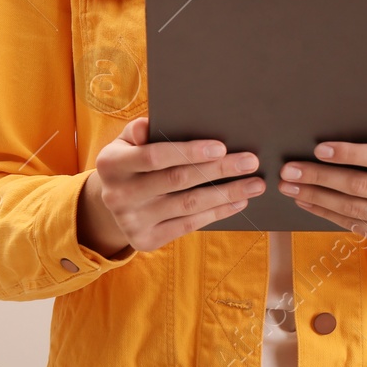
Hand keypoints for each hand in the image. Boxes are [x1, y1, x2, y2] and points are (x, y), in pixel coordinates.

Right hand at [82, 116, 263, 253]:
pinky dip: (217, 212)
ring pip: (189, 205)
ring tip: (255, 184)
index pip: (155, 156)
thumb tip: (147, 127)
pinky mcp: (146, 240)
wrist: (112, 199)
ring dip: (227, 194)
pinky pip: (189, 225)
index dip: (189, 152)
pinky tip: (238, 201)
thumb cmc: (131, 158)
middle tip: (250, 162)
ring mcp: (132, 221)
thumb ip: (139, 130)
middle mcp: (118, 195)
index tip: (221, 147)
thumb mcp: (127, 140)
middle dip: (219, 170)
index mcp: (111, 164)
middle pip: (178, 181)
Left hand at [279, 111, 366, 264]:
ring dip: (317, 197)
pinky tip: (307, 202)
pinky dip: (327, 214)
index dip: (349, 153)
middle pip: (360, 186)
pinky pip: (355, 226)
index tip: (318, 149)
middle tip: (290, 170)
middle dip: (321, 177)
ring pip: (354, 210)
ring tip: (290, 186)